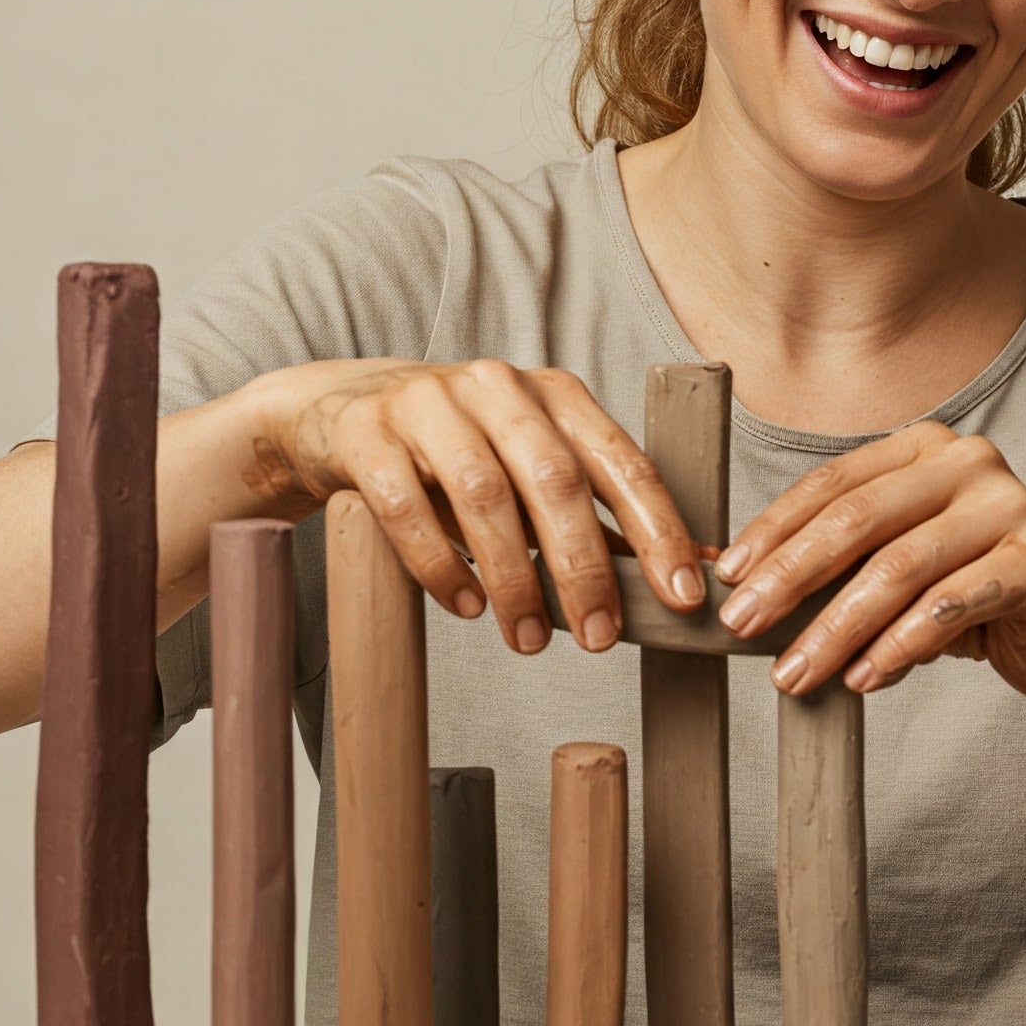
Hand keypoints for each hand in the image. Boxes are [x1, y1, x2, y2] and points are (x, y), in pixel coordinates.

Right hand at [245, 357, 706, 654]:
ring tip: (531, 639)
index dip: (657, 529)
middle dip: (584, 566)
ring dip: (514, 577)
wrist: (343, 411)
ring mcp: (429, 404)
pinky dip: (440, 563)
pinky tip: (466, 606)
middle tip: (601, 638)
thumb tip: (681, 575)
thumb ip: (594, 514)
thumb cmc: (461, 450)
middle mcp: (497, 387)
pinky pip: (406, 505)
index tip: (683, 594)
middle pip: (555, 479)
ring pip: (484, 494)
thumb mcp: (530, 468)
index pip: (620, 461)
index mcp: (554, 394)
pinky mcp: (369, 433)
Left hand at [711, 419, 1025, 699]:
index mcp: (924, 446)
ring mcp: (1009, 503)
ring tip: (795, 674)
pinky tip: (863, 679)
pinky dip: (899, 647)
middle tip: (742, 627)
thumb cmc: (971, 596)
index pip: (832, 484)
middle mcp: (968, 460)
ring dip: (837, 627)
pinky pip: (951, 605)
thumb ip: (826, 564)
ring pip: (899, 568)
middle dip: (791, 578)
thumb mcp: (894, 569)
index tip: (728, 579)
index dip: (773, 531)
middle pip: (857, 520)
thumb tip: (718, 571)